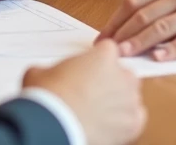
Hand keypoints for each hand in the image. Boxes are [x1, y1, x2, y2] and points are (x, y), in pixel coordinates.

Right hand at [23, 40, 145, 144]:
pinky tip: (109, 125)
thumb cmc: (48, 95)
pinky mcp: (133, 123)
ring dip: (118, 102)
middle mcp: (123, 75)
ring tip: (98, 112)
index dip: (98, 61)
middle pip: (124, 73)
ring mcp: (130, 99)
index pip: (109, 51)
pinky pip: (136, 119)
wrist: (56, 124)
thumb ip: (49, 69)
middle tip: (92, 92)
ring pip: (130, 97)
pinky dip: (125, 122)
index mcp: (104, 56)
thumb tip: (41, 74)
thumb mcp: (40, 73)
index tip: (89, 70)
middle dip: (112, 81)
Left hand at [96, 0, 175, 59]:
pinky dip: (170, 50)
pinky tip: (157, 58)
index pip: (135, 2)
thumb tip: (131, 30)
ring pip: (161, 28)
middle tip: (106, 51)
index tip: (102, 38)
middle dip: (122, 34)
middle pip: (144, 15)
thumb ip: (165, 9)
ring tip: (124, 55)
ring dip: (139, 42)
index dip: (116, 21)